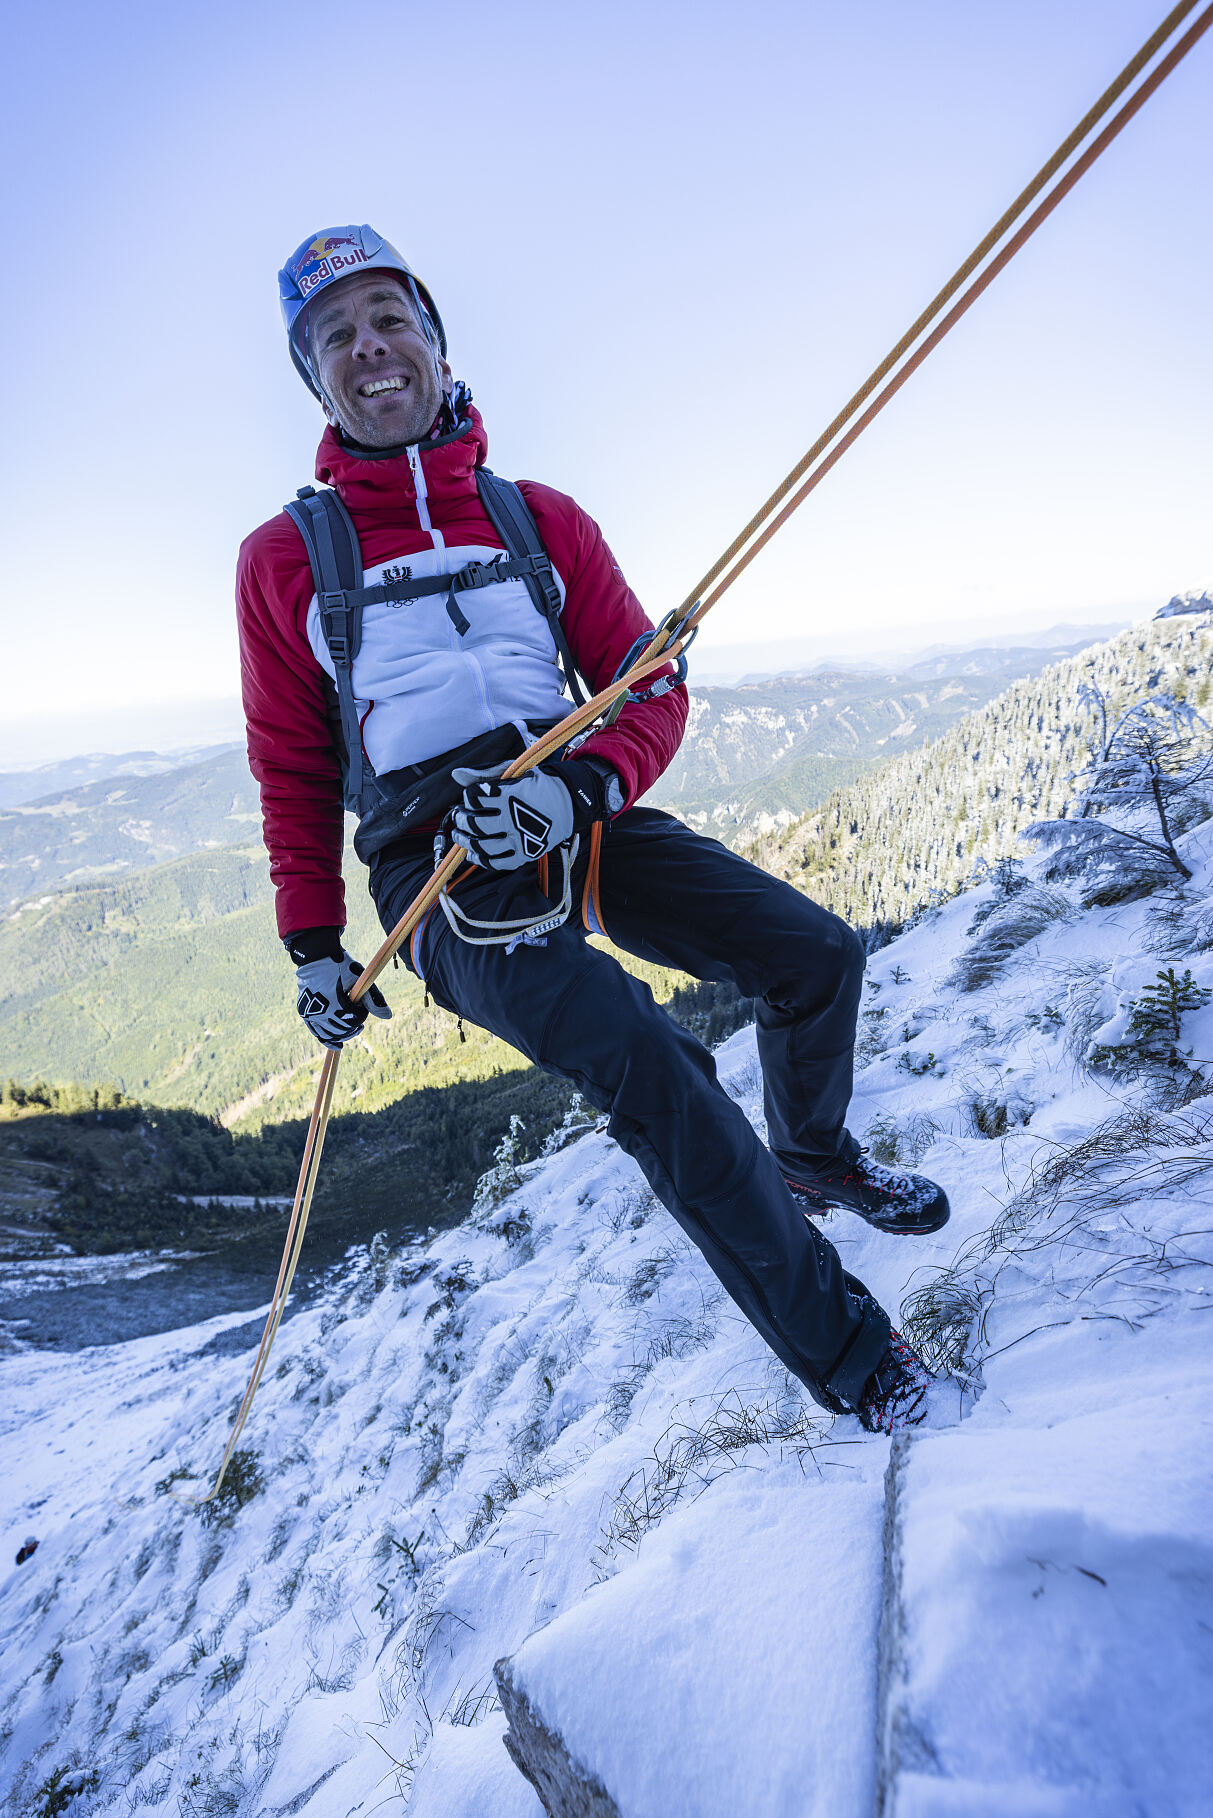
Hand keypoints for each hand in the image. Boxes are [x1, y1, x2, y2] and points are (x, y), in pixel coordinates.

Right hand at [290, 944, 391, 1049]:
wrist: (316, 957)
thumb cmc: (341, 967)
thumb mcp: (359, 980)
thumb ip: (373, 999)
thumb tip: (388, 1016)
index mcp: (335, 1003)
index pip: (354, 1019)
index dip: (362, 1015)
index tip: (363, 1006)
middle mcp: (321, 1011)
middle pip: (343, 1029)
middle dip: (354, 1025)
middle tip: (359, 1020)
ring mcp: (311, 1014)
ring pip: (331, 1034)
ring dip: (344, 1034)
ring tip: (353, 1029)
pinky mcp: (305, 1014)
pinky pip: (317, 1032)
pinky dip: (328, 1040)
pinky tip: (338, 1045)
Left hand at [451, 763, 575, 870]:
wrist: (571, 801)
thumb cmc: (539, 784)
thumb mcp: (514, 772)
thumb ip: (484, 773)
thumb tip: (456, 774)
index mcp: (509, 795)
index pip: (475, 797)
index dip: (468, 797)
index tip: (470, 797)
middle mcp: (513, 818)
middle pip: (475, 823)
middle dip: (461, 819)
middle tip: (458, 816)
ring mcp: (519, 838)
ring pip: (482, 844)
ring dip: (465, 841)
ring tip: (460, 835)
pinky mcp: (525, 854)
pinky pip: (497, 862)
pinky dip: (481, 860)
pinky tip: (472, 854)